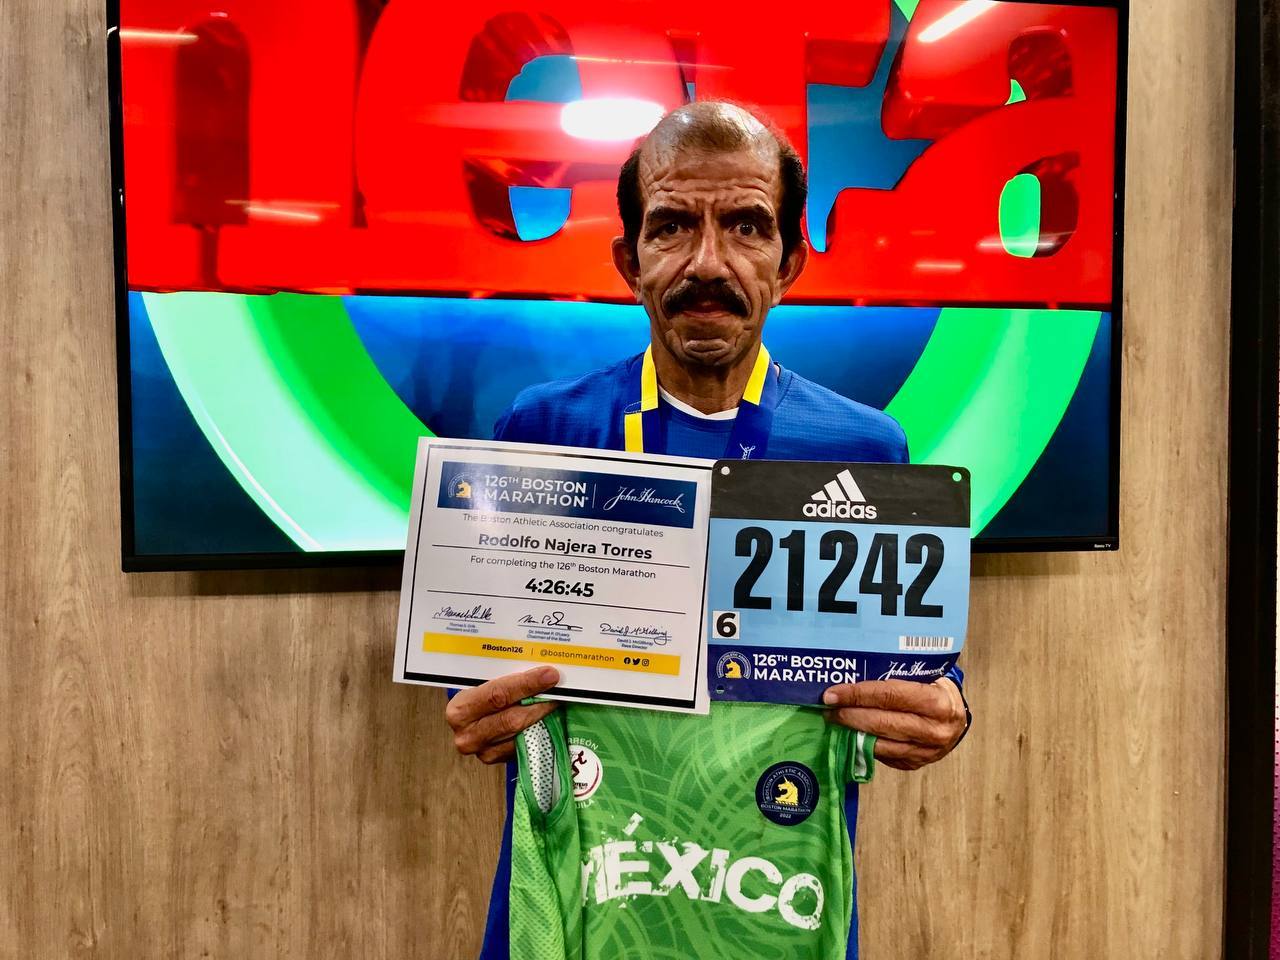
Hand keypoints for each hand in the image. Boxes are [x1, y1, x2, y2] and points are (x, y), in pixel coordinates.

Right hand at [444, 666, 560, 764]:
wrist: (467, 721)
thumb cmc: (477, 697)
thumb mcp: (481, 684)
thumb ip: (504, 678)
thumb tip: (540, 671)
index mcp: (460, 710)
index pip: (497, 695)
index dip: (526, 684)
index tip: (549, 675)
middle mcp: (467, 735)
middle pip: (512, 719)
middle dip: (539, 702)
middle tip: (559, 689)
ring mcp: (482, 751)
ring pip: (521, 733)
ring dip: (542, 717)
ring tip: (555, 700)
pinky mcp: (495, 760)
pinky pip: (523, 744)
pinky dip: (536, 729)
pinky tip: (546, 717)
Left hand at [822, 678, 966, 770]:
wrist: (957, 718)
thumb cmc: (936, 689)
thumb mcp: (927, 676)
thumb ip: (897, 676)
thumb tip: (854, 673)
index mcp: (938, 702)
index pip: (890, 696)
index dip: (858, 694)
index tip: (832, 693)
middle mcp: (934, 730)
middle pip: (882, 723)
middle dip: (849, 714)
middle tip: (828, 708)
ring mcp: (925, 752)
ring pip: (880, 744)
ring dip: (853, 731)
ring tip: (834, 720)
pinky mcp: (915, 763)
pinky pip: (883, 755)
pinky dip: (864, 743)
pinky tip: (851, 733)